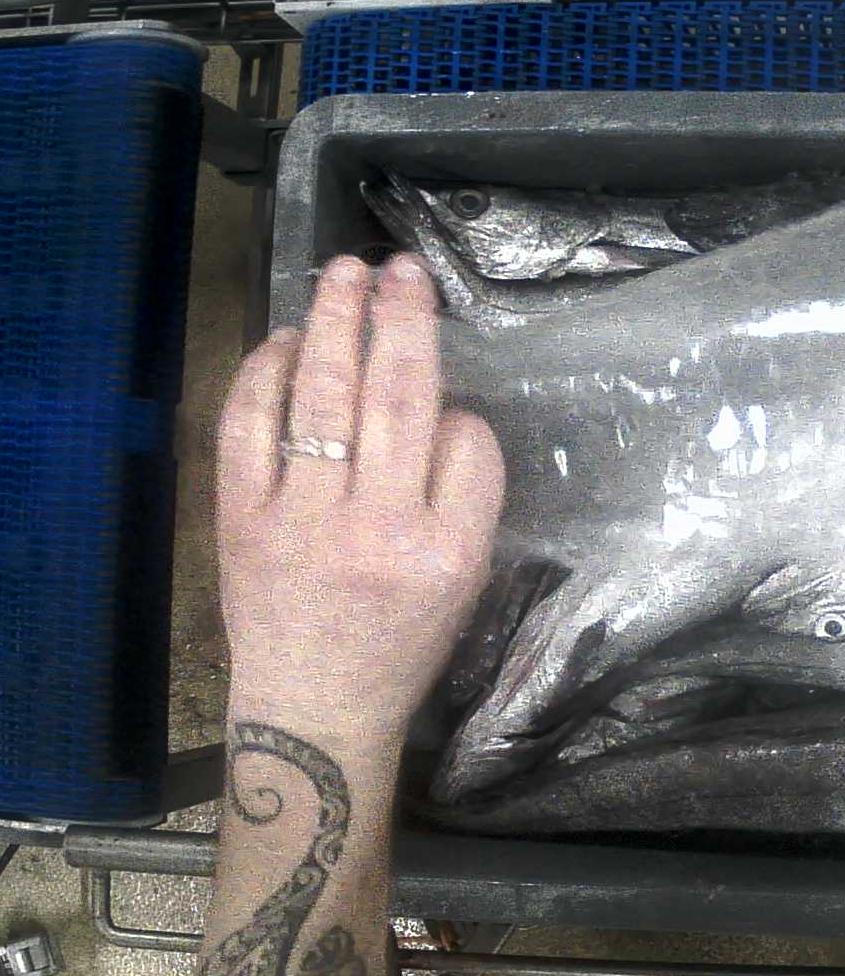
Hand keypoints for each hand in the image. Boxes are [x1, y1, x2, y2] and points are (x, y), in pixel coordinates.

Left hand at [216, 255, 504, 750]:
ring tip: (349, 274)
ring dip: (339, 324)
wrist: (314, 706)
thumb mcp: (463, 584)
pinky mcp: (243, 520)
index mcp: (446, 553)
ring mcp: (303, 521)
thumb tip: (443, 413)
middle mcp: (378, 531)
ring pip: (326, 398)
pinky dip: (267, 374)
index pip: (471, 445)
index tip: (455, 413)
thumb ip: (463, 502)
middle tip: (405, 268)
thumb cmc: (401, 644)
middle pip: (399, 400)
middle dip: (404, 322)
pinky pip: (251, 427)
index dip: (466, 414)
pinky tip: (290, 341)